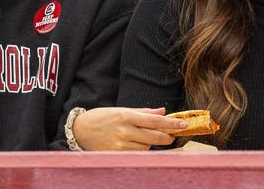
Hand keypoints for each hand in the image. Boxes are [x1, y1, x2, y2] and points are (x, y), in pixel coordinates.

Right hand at [72, 107, 187, 150]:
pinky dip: (140, 150)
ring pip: (146, 147)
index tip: (184, 124)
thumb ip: (144, 112)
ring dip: (150, 143)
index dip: (171, 123)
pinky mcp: (115, 155)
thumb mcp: (123, 110)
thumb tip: (163, 111)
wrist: (79, 130)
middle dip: (166, 137)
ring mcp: (119, 144)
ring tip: (141, 137)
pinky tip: (134, 144)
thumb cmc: (103, 118)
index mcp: (127, 116)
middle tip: (171, 136)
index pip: (155, 121)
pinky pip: (135, 154)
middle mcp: (124, 131)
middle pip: (154, 136)